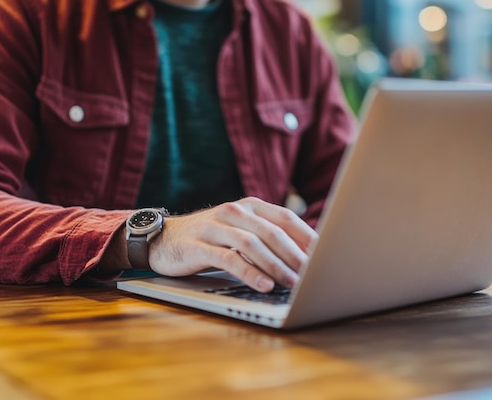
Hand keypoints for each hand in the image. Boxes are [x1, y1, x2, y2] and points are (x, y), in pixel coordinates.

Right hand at [148, 197, 317, 291]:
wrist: (164, 238)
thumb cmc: (211, 238)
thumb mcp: (240, 230)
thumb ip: (267, 236)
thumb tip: (306, 256)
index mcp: (250, 206)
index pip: (286, 218)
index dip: (308, 237)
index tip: (327, 255)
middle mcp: (235, 211)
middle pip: (272, 232)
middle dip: (296, 255)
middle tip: (313, 274)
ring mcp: (216, 227)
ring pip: (253, 245)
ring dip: (276, 266)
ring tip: (292, 284)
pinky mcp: (200, 245)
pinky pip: (229, 259)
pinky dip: (249, 273)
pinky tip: (263, 285)